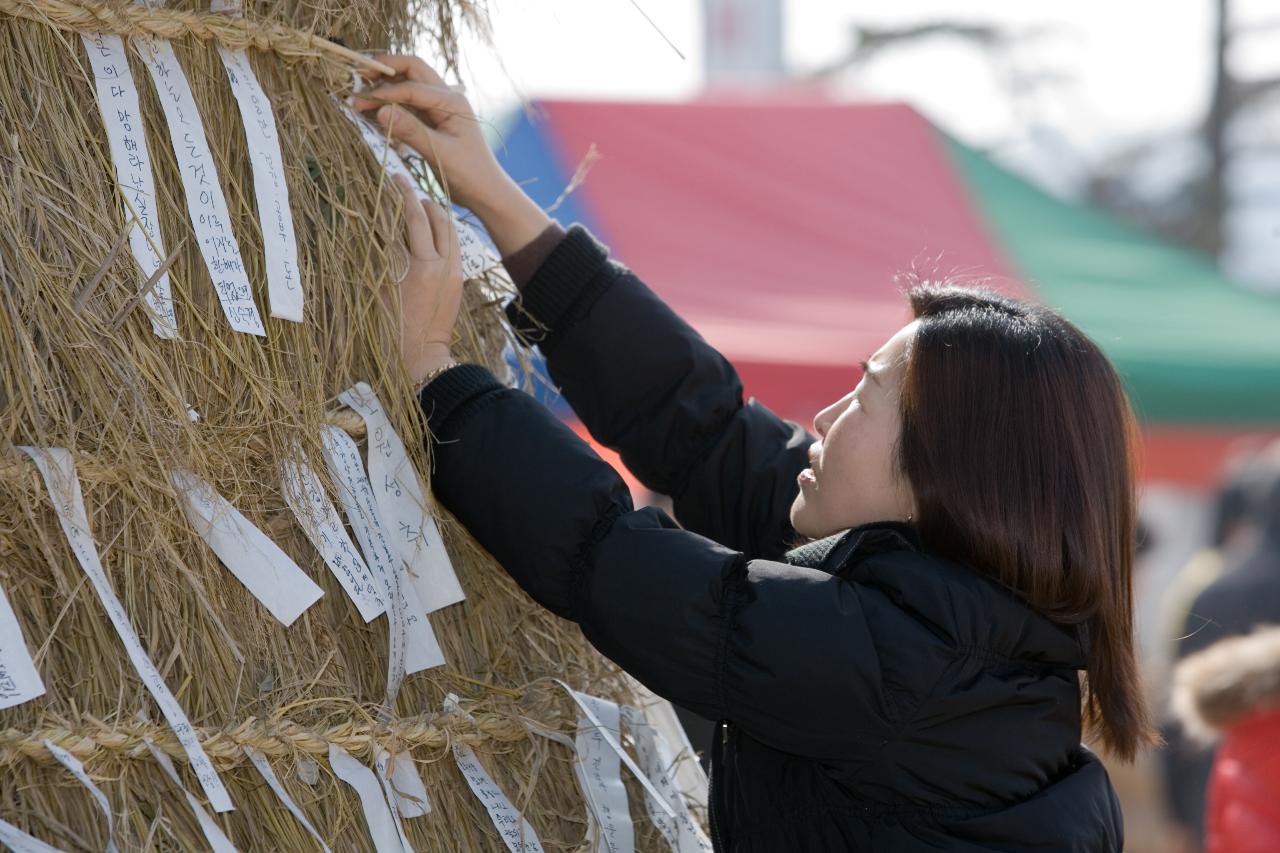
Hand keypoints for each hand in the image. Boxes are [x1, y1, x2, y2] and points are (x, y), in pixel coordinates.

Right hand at [353, 55, 550, 255]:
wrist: (485, 192)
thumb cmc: (469, 173)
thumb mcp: (440, 152)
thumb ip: (411, 130)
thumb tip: (380, 111)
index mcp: (452, 101)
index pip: (412, 87)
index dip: (386, 92)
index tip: (362, 101)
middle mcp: (446, 97)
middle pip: (412, 70)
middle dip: (384, 70)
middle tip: (357, 75)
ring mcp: (439, 107)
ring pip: (407, 85)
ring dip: (384, 88)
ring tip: (359, 97)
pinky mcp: (432, 120)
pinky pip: (407, 106)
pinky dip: (389, 105)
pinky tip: (371, 112)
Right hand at [391, 174, 462, 385]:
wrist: (421, 358)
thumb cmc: (390, 329)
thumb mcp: (380, 290)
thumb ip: (381, 256)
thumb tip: (373, 228)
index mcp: (422, 266)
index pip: (415, 219)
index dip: (404, 195)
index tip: (395, 178)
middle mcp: (443, 265)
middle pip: (438, 219)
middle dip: (423, 199)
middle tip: (406, 188)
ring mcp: (454, 273)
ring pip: (450, 231)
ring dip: (436, 214)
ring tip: (420, 205)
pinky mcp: (458, 282)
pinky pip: (453, 247)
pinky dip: (442, 233)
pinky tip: (430, 230)